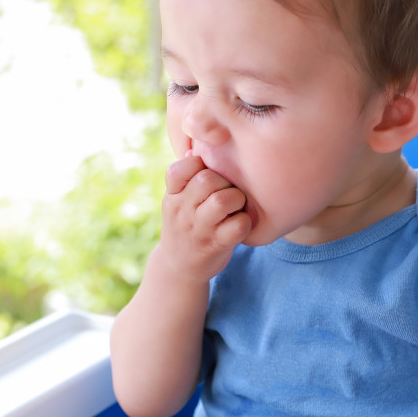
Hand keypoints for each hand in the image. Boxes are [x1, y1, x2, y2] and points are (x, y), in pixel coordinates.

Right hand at [154, 154, 250, 282]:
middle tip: (229, 190)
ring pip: (222, 200)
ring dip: (237, 199)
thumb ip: (186, 177)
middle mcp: (182, 211)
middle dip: (225, 180)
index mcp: (172, 196)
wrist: (179, 268)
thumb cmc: (185, 225)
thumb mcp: (177, 201)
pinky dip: (245, 222)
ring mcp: (199, 229)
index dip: (198, 163)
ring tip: (236, 205)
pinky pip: (238, 225)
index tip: (207, 172)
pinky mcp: (217, 245)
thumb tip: (195, 148)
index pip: (179, 169)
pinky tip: (240, 223)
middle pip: (207, 180)